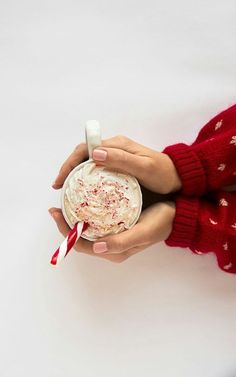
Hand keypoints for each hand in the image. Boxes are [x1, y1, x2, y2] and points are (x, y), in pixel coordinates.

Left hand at [49, 202, 174, 262]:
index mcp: (113, 251)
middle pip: (80, 239)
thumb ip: (121, 241)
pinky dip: (85, 213)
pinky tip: (82, 200)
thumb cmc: (160, 223)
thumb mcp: (143, 232)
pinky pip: (94, 222)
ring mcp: (111, 236)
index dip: (66, 232)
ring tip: (65, 202)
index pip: (82, 245)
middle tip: (56, 207)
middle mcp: (109, 246)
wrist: (174, 216)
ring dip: (73, 218)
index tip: (56, 213)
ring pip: (85, 230)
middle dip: (65, 225)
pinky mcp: (115, 226)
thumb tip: (95, 247)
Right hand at [52, 135, 180, 193]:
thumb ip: (121, 160)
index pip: (86, 148)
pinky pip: (97, 170)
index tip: (60, 180)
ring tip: (68, 192)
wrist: (179, 177)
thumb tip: (94, 154)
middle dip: (69, 170)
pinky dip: (87, 180)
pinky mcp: (120, 167)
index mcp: (118, 145)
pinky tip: (84, 192)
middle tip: (60, 188)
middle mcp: (115, 148)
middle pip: (84, 155)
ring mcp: (117, 157)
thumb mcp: (144, 168)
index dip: (70, 163)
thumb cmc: (164, 174)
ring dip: (76, 175)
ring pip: (89, 163)